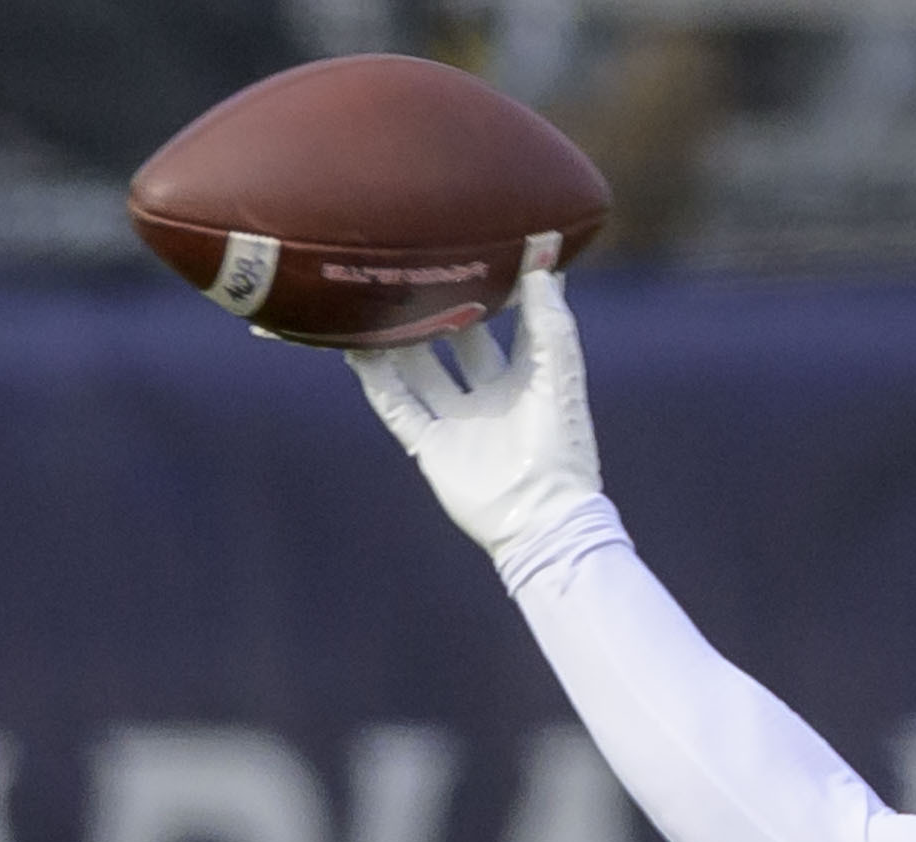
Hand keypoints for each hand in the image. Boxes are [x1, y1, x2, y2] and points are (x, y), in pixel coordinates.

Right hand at [354, 261, 607, 558]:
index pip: (510, 322)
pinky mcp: (432, 446)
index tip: (474, 248)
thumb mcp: (559, 374)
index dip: (497, 289)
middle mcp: (492, 396)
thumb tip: (538, 264)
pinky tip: (354, 346)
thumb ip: (550, 321)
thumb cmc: (561, 446)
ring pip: (419, 370)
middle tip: (411, 267)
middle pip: (457, 341)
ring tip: (371, 299)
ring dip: (397, 339)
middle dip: (437, 308)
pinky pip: (396, 405)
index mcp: (528, 378)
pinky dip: (375, 378)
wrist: (542, 518)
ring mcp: (460, 421)